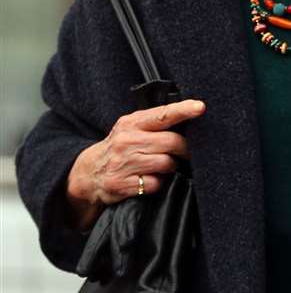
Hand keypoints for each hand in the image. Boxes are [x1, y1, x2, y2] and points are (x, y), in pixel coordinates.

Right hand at [65, 99, 204, 228]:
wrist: (88, 173)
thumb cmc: (120, 147)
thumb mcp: (132, 128)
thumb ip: (156, 122)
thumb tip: (190, 117)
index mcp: (132, 123)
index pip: (162, 114)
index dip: (183, 110)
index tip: (200, 107)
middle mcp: (127, 141)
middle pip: (172, 142)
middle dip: (185, 149)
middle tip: (186, 152)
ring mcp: (123, 163)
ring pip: (166, 164)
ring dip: (170, 167)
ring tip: (160, 165)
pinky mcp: (121, 184)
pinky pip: (155, 184)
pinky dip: (158, 183)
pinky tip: (148, 179)